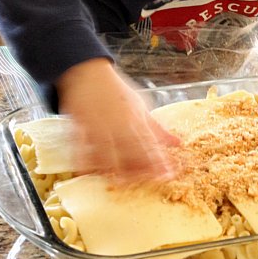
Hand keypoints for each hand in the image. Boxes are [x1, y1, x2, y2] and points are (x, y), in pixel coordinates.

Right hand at [56, 58, 179, 181]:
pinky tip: (90, 173)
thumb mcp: (141, 105)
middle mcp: (119, 124)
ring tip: (121, 185)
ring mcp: (99, 126)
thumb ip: (157, 128)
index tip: (169, 176)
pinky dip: (85, 162)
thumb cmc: (117, 90)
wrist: (89, 73)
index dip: (161, 162)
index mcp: (136, 118)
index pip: (151, 144)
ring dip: (114, 171)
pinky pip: (82, 148)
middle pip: (131, 152)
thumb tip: (177, 143)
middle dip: (140, 171)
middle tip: (147, 184)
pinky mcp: (80, 126)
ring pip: (108, 154)